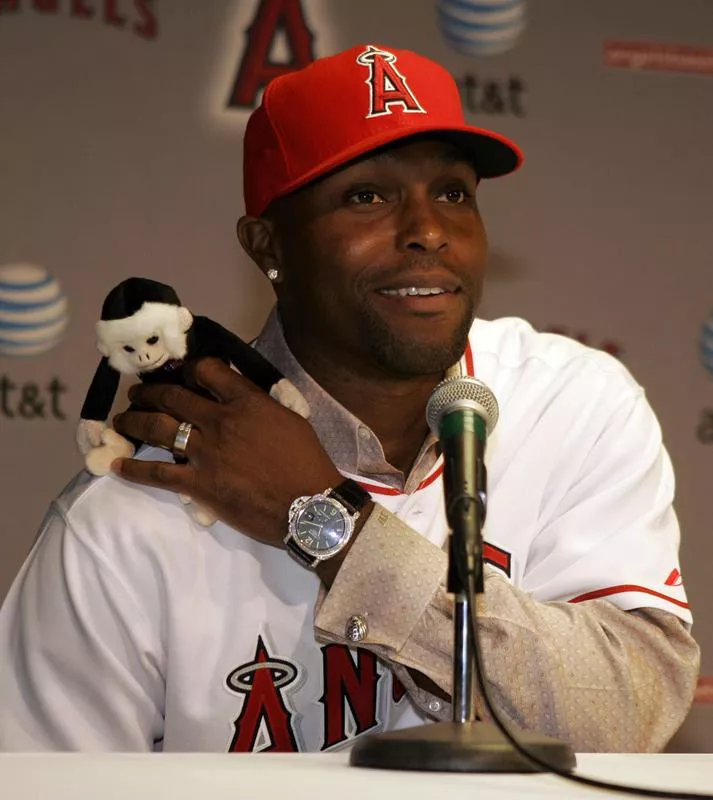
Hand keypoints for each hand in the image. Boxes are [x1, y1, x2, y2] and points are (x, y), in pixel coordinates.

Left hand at [111, 358, 342, 547]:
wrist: (309, 506)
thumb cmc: (306, 463)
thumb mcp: (290, 420)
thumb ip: (261, 406)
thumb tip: (244, 399)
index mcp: (246, 402)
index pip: (207, 371)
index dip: (189, 370)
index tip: (181, 376)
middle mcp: (219, 420)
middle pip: (173, 396)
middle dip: (149, 392)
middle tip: (137, 395)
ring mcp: (205, 452)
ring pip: (158, 428)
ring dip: (134, 421)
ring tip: (122, 420)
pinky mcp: (197, 483)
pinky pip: (157, 473)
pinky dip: (134, 469)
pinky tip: (117, 465)